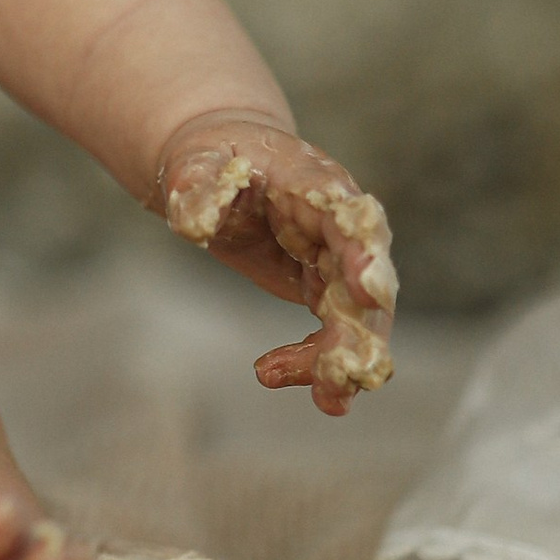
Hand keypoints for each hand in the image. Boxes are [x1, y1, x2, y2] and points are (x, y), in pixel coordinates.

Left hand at [155, 117, 397, 413]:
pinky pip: (330, 335)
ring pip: (358, 319)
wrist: (223, 169)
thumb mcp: (197, 163)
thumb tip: (192, 221)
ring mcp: (339, 261)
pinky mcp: (325, 291)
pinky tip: (270, 373)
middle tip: (352, 369)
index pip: (348, 217)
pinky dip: (312, 362)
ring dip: (346, 361)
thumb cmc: (215, 159)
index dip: (363, 252)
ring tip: (329, 400)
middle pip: (367, 279)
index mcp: (316, 184)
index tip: (367, 291)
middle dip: (364, 328)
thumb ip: (198, 187)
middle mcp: (341, 227)